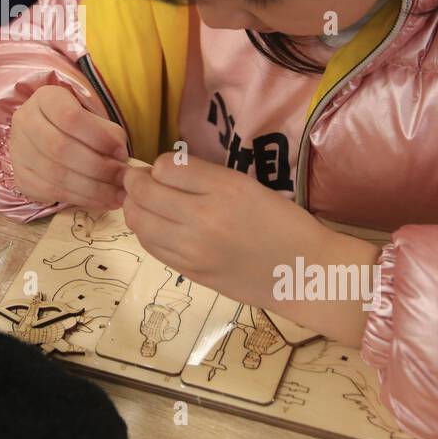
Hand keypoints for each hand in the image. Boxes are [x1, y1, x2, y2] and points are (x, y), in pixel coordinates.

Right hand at [8, 85, 128, 210]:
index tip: (121, 152)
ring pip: (54, 174)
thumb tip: (119, 157)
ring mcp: (18, 150)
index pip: (70, 117)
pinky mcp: (20, 177)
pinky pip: (49, 192)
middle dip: (97, 167)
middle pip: (60, 148)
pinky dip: (79, 199)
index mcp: (44, 98)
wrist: (48, 136)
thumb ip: (108, 133)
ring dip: (91, 188)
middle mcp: (24, 121)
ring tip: (117, 194)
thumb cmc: (78, 125)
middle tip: (121, 178)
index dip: (98, 137)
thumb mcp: (94, 118)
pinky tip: (101, 201)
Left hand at [122, 153, 382, 343]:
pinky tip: (156, 226)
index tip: (164, 168)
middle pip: (144, 193)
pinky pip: (150, 246)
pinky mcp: (189, 272)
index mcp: (224, 189)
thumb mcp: (248, 186)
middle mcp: (203, 218)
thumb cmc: (282, 223)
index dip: (159, 164)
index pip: (165, 167)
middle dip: (134, 182)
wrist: (303, 273)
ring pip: (139, 221)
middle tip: (138, 179)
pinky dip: (146, 231)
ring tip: (144, 203)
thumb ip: (204, 178)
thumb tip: (162, 171)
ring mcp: (193, 249)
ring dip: (135, 207)